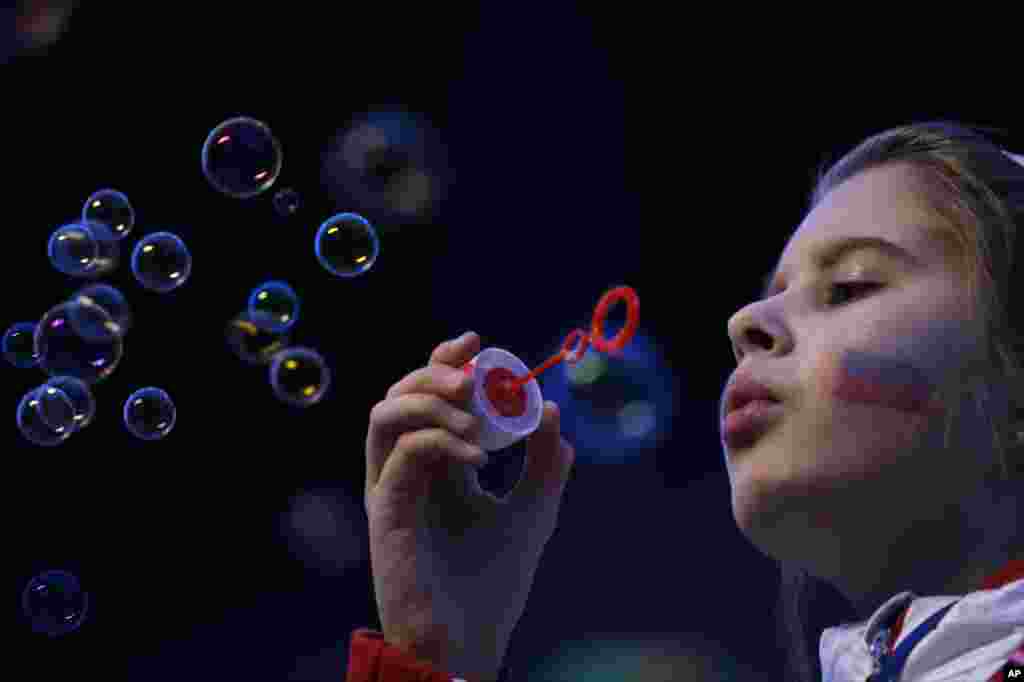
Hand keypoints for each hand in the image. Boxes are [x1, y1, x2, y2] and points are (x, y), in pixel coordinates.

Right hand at [365, 331, 574, 680]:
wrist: (469, 640)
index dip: (446, 360)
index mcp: (438, 463)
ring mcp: (394, 488)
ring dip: (430, 401)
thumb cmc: (494, 580)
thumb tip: (552, 409)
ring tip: (475, 416)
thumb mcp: (534, 510)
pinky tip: (478, 458)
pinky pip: (400, 455)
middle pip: (402, 394)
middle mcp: (409, 469)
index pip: (430, 396)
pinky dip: (437, 441)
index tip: (480, 344)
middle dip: (436, 372)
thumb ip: (545, 463)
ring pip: (385, 415)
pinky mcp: (386, 511)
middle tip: (475, 377)